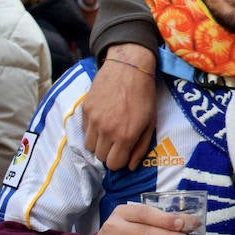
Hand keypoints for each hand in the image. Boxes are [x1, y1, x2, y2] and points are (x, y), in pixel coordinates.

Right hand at [83, 44, 156, 169]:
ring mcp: (93, 120)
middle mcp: (106, 131)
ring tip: (109, 131)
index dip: (119, 161)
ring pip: (89, 146)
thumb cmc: (144, 96)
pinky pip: (84, 130)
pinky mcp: (84, 110)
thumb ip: (140, 147)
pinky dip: (92, 130)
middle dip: (109, 153)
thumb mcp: (150, 123)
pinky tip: (102, 119)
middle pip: (100, 157)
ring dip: (99, 143)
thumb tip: (130, 167)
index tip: (123, 153)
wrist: (128, 67)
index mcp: (125, 135)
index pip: (113, 164)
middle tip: (117, 142)